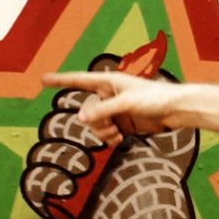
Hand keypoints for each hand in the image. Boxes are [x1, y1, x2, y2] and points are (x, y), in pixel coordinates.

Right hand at [40, 68, 190, 144]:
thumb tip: (80, 119)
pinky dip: (110, 138)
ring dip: (102, 132)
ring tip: (117, 134)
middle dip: (94, 122)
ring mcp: (115, 111)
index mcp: (108, 82)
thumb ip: (103, 111)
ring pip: (95, 125)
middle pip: (86, 111)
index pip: (79, 80)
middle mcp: (109, 95)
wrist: (176, 110)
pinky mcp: (122, 124)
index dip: (60, 80)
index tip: (43, 80)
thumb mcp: (126, 103)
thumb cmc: (155, 98)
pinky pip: (106, 133)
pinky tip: (120, 138)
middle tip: (110, 126)